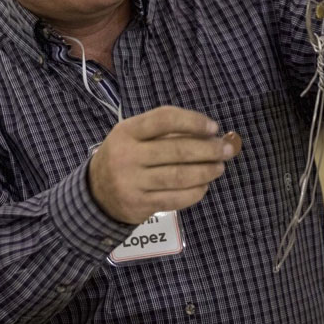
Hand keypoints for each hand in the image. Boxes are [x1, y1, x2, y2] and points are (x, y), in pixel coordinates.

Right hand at [88, 106, 240, 224]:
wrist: (96, 193)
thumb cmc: (125, 157)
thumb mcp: (134, 137)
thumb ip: (166, 133)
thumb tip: (211, 135)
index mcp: (126, 131)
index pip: (164, 119)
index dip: (193, 121)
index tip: (213, 127)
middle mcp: (126, 155)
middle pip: (177, 150)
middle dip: (208, 149)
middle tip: (227, 150)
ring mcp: (131, 182)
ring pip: (179, 176)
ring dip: (206, 171)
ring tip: (219, 167)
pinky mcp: (139, 204)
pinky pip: (175, 199)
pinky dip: (195, 192)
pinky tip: (204, 186)